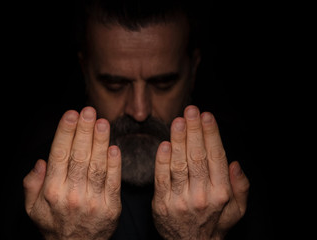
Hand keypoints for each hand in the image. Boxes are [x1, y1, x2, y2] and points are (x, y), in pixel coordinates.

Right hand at [23, 107, 121, 239]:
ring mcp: (93, 201)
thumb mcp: (33, 208)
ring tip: (102, 122)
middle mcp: (72, 195)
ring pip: (97, 166)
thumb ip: (32, 184)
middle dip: (84, 131)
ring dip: (100, 142)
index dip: (65, 133)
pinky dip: (114, 164)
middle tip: (89, 111)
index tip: (71, 114)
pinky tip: (114, 148)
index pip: (59, 156)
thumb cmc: (55, 225)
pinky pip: (113, 182)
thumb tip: (41, 161)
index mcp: (52, 191)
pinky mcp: (111, 208)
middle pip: (79, 157)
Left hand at [152, 105, 249, 239]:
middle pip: (197, 157)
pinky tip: (164, 144)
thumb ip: (240, 187)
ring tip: (178, 121)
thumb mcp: (237, 210)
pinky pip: (161, 179)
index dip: (211, 135)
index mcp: (221, 193)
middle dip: (194, 131)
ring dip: (178, 140)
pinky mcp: (161, 204)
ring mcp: (180, 200)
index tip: (207, 116)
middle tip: (191, 110)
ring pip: (179, 165)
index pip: (216, 158)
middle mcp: (202, 196)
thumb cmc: (213, 223)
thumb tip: (234, 163)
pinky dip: (161, 161)